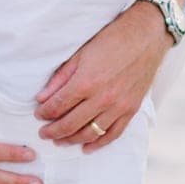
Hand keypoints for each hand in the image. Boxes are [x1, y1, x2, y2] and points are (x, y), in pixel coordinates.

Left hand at [34, 1, 169, 151]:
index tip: (38, 115)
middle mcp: (102, 98)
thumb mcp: (80, 54)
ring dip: (72, 140)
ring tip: (60, 141)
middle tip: (43, 133)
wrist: (146, 36)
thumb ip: (60, 78)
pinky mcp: (131, 110)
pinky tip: (87, 148)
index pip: (58, 106)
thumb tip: (42, 98)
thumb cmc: (111, 40)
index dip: (44, 113)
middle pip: (71, 124)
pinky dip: (99, 143)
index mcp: (86, 82)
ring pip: (90, 133)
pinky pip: (113, 134)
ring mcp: (118, 106)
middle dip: (53, 131)